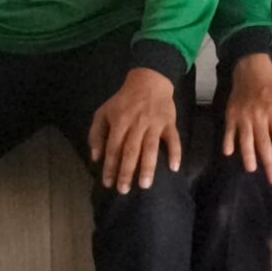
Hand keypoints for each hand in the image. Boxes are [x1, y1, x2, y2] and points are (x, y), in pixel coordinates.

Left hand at [87, 68, 180, 191]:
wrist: (149, 81)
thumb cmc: (124, 101)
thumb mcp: (103, 112)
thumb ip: (96, 134)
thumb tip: (96, 158)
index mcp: (119, 121)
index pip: (113, 148)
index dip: (109, 166)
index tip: (108, 183)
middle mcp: (137, 123)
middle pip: (131, 151)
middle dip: (126, 172)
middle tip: (124, 190)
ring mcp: (154, 123)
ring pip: (150, 147)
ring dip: (148, 167)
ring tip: (145, 185)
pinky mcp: (169, 122)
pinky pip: (173, 139)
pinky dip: (175, 152)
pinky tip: (174, 168)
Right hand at [221, 53, 271, 183]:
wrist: (253, 72)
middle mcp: (261, 116)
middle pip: (266, 143)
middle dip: (270, 163)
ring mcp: (245, 116)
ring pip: (246, 139)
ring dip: (249, 156)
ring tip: (252, 169)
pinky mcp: (231, 114)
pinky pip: (229, 131)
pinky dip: (228, 141)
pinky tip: (228, 153)